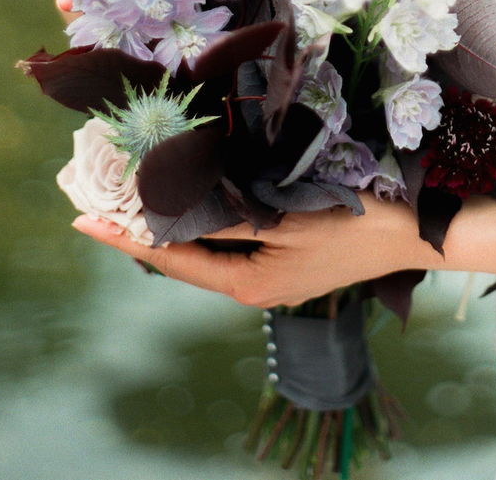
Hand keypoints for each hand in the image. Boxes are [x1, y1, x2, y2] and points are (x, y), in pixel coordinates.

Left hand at [72, 193, 425, 306]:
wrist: (408, 234)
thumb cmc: (350, 224)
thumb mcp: (285, 219)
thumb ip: (229, 219)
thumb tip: (172, 215)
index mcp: (248, 284)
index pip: (173, 259)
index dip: (127, 239)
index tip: (86, 222)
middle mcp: (252, 288)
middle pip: (183, 260)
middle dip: (141, 235)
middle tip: (99, 209)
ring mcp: (270, 280)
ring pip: (206, 255)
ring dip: (170, 231)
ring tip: (132, 207)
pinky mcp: (285, 265)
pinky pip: (231, 249)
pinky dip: (204, 230)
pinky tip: (192, 212)